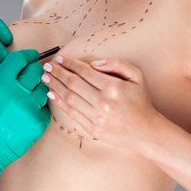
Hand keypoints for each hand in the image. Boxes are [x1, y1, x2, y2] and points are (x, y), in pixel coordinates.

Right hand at [0, 49, 49, 190]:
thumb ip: (3, 79)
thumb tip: (22, 66)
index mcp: (0, 82)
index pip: (20, 59)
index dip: (27, 56)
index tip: (31, 56)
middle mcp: (16, 93)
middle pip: (35, 71)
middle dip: (36, 69)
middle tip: (35, 70)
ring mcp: (29, 108)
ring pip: (43, 89)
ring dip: (39, 88)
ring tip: (32, 92)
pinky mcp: (37, 123)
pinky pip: (45, 108)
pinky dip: (39, 108)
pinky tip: (31, 111)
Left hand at [42, 55, 158, 150]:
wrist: (145, 131)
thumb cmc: (140, 102)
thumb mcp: (136, 76)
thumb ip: (117, 64)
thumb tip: (94, 64)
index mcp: (113, 87)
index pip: (85, 72)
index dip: (70, 64)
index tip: (60, 59)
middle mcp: (103, 102)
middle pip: (73, 83)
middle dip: (57, 73)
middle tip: (47, 67)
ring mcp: (96, 117)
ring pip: (69, 98)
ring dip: (55, 86)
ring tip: (45, 78)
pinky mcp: (92, 129)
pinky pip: (72, 113)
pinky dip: (60, 103)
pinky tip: (52, 95)